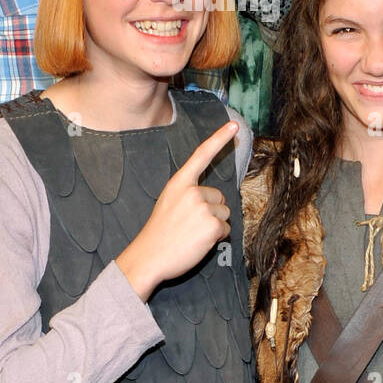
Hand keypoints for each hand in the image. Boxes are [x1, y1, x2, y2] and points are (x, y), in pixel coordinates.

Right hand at [116, 120, 236, 300]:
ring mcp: (203, 208)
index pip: (202, 155)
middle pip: (219, 196)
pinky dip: (216, 238)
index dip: (219, 138)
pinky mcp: (212, 226)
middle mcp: (192, 191)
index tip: (234, 126)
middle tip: (190, 224)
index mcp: (179, 182)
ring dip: (214, 225)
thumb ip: (188, 194)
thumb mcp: (168, 202)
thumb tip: (213, 199)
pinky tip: (198, 242)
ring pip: (224, 213)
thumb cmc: (159, 232)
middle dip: (211, 210)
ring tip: (192, 234)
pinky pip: (225, 229)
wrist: (149, 257)